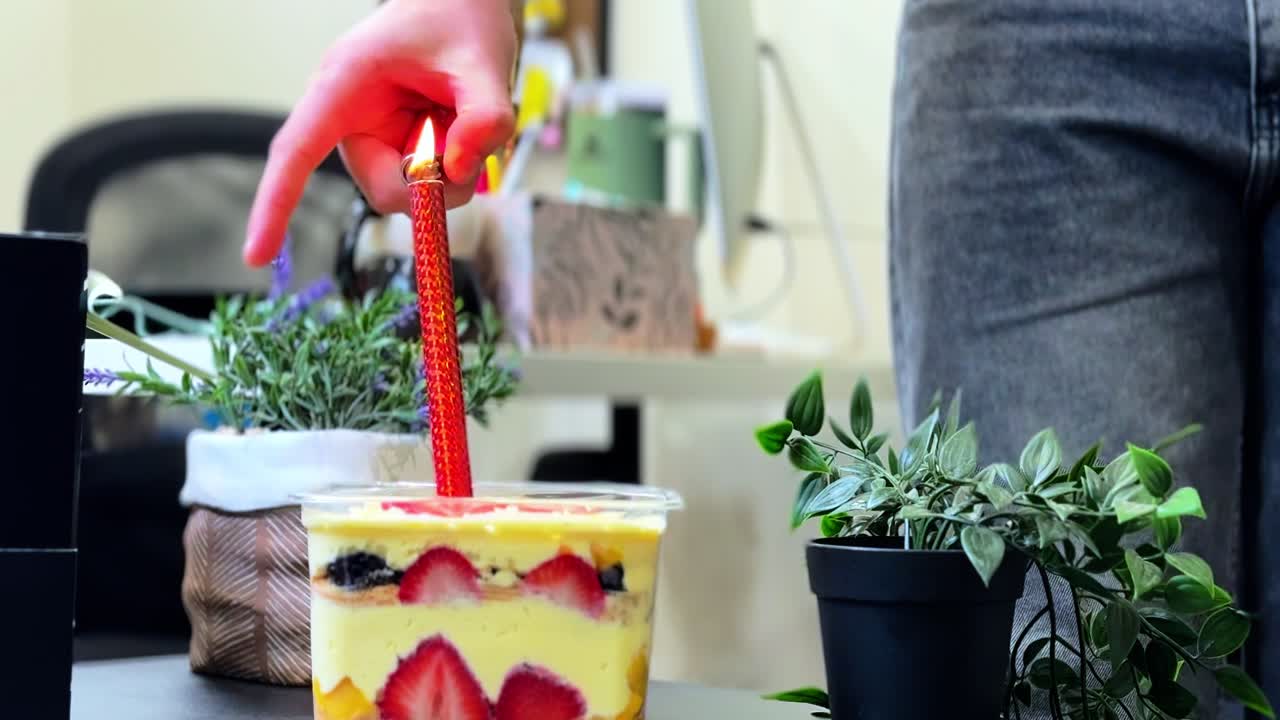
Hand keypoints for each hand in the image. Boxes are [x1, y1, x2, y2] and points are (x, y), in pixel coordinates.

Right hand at [243, 0, 517, 266]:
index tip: (256, 256)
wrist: (466, 9)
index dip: (275, 204)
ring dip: (452, 175)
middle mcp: (351, 118)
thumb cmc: (460, 20)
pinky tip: (462, 129)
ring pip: (411, 195)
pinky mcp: (398, 152)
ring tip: (467, 120)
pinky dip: (458, 170)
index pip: (298, 149)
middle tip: (472, 149)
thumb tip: (461, 170)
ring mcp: (375, 139)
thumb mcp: (484, 62)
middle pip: (385, 189)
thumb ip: (484, 116)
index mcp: (345, 83)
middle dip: (433, 185)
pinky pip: (429, 186)